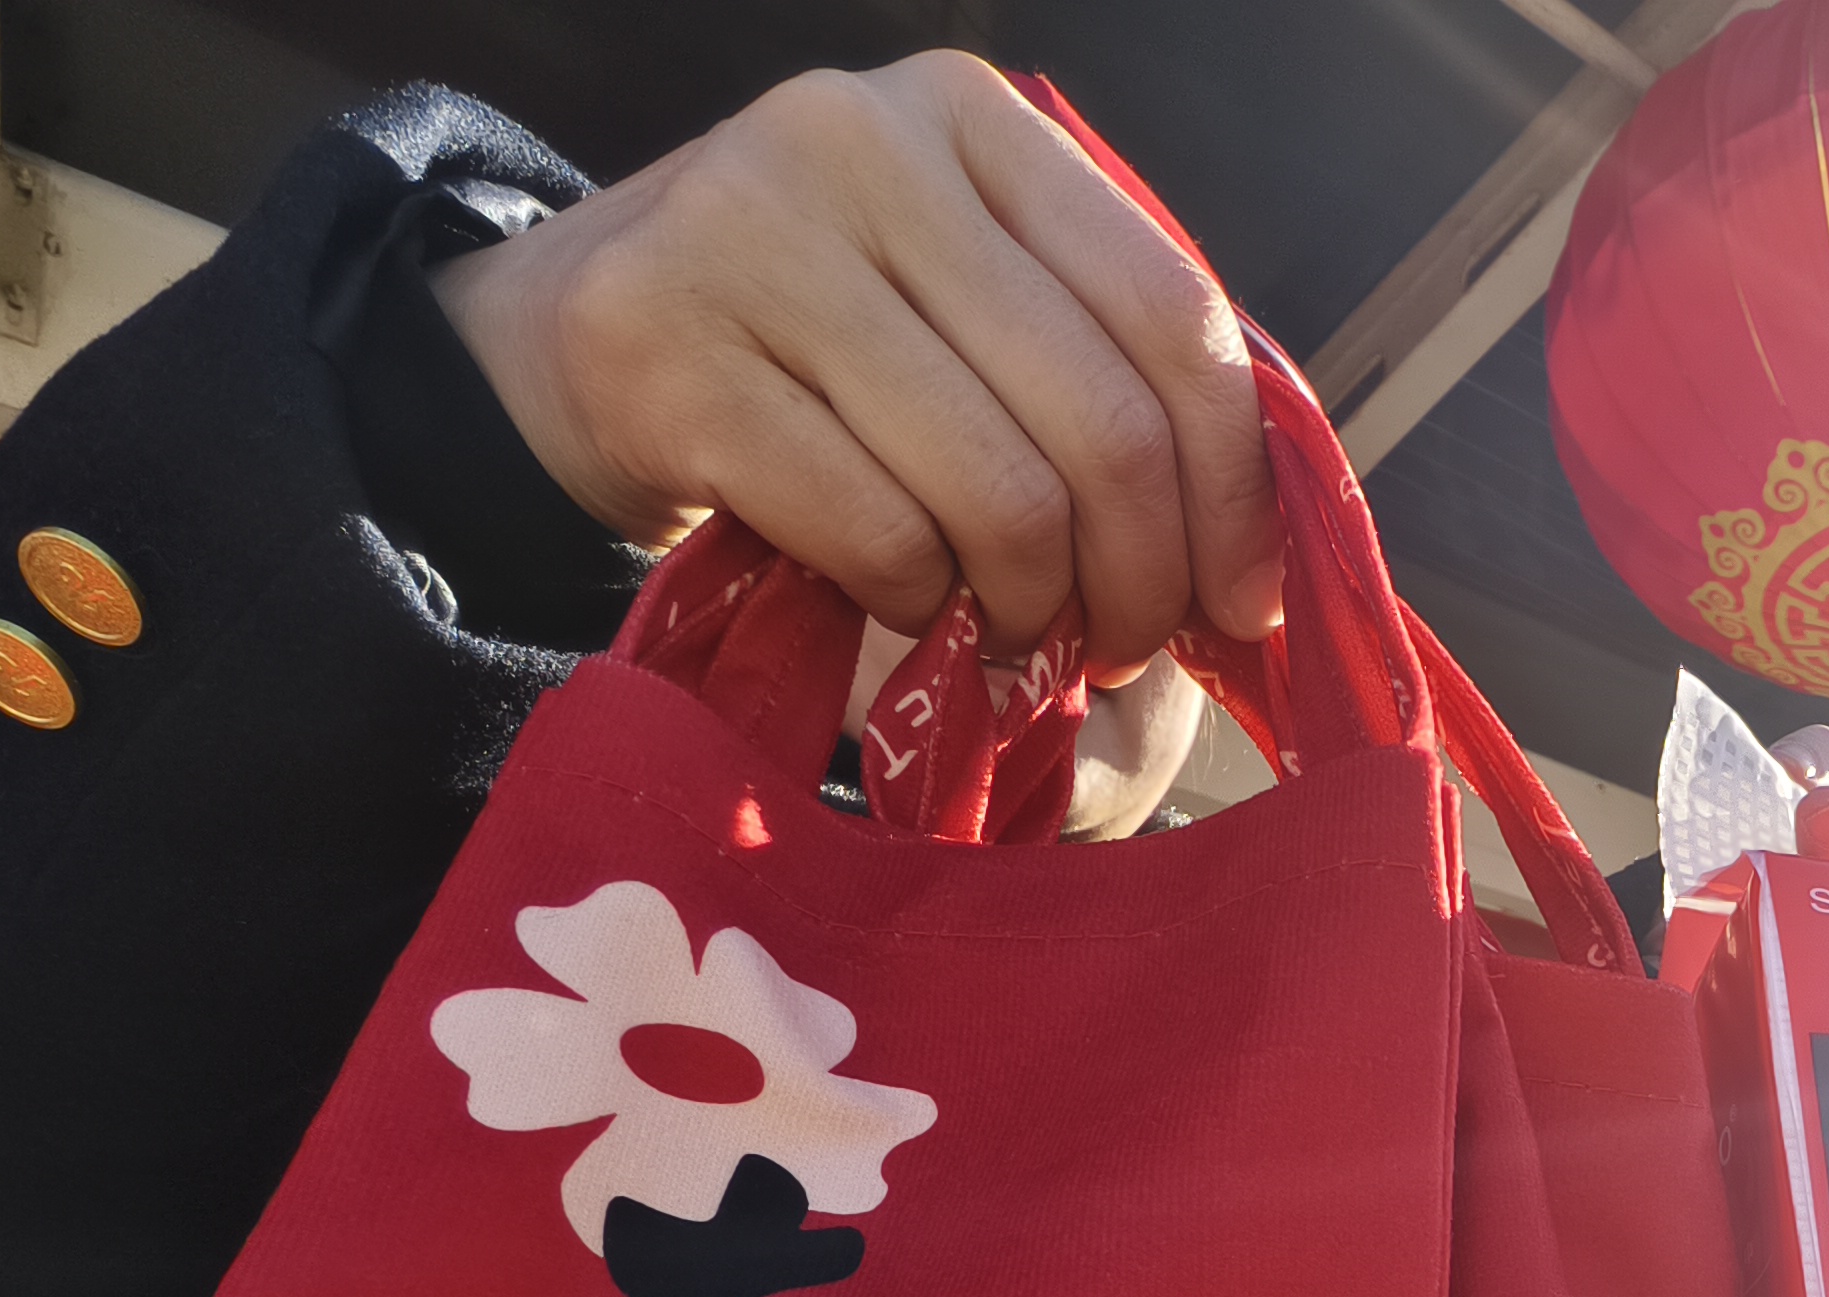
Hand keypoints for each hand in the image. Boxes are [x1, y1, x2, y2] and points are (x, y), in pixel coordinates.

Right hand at [434, 54, 1280, 669]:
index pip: (1171, 312)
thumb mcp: (963, 300)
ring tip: (1017, 633)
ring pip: (1000, 493)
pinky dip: (919, 605)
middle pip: (1100, 420)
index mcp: (971, 120)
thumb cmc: (817, 344)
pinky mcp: (669, 351)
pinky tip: (904, 601)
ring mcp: (753, 235)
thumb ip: (1098, 362)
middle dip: (1140, 577)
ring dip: (1032, 608)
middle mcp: (863, 144)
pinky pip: (880, 535)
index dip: (1232, 486)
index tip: (1240, 599)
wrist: (575, 340)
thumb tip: (1253, 541)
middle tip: (1123, 645)